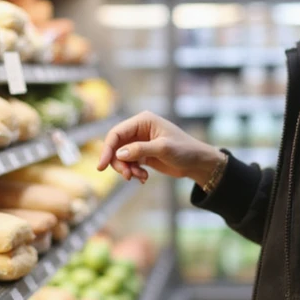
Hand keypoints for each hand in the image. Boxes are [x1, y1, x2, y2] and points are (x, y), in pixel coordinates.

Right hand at [96, 111, 223, 186]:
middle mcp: (138, 129)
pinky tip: (144, 178)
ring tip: (141, 177)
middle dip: (119, 163)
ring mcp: (139, 142)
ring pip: (121, 157)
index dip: (107, 149)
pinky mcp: (142, 154)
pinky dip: (133, 172)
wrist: (197, 162)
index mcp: (142, 121)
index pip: (116, 133)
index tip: (101, 167)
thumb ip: (140, 150)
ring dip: (127, 169)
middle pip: (115, 146)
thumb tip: (118, 154)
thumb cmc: (184, 150)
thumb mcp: (163, 149)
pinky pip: (129, 164)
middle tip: (128, 176)